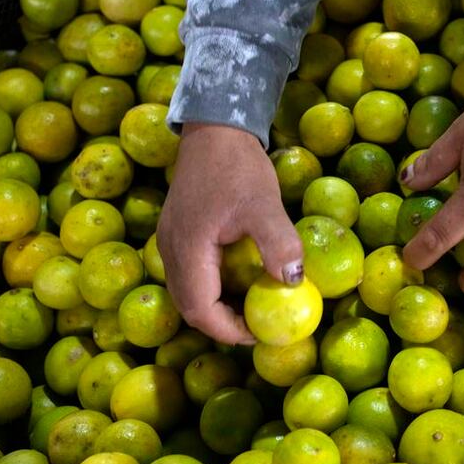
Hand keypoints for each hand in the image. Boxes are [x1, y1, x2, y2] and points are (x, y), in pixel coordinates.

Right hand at [157, 123, 303, 344]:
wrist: (215, 129)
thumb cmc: (237, 166)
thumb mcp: (264, 204)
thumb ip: (277, 242)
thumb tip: (293, 282)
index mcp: (186, 250)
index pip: (200, 310)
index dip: (229, 330)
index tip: (261, 334)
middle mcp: (170, 251)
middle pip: (192, 306)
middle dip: (225, 324)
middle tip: (261, 326)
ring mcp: (172, 241)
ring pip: (191, 291)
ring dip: (220, 306)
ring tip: (256, 306)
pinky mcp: (180, 232)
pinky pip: (194, 273)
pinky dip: (217, 286)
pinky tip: (244, 279)